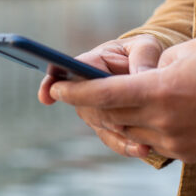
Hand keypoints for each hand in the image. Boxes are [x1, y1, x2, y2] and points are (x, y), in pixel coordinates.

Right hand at [38, 34, 163, 157]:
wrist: (148, 71)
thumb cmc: (142, 53)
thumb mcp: (145, 46)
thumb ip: (143, 56)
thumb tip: (143, 74)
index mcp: (90, 61)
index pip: (65, 71)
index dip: (53, 83)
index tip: (47, 94)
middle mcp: (85, 90)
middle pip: (84, 104)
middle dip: (101, 113)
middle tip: (121, 122)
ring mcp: (93, 112)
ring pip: (99, 125)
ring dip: (118, 131)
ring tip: (140, 140)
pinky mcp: (108, 129)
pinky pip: (113, 140)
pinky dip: (127, 146)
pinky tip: (143, 149)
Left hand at [49, 36, 195, 162]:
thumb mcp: (187, 52)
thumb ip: (156, 67)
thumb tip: (139, 81)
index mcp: (160, 91)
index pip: (105, 94)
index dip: (77, 91)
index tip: (58, 86)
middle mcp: (163, 120)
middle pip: (112, 115)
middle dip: (92, 103)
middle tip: (78, 91)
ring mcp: (175, 141)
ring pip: (129, 131)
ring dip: (117, 116)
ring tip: (110, 100)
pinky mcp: (186, 153)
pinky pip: (151, 141)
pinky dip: (140, 127)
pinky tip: (142, 114)